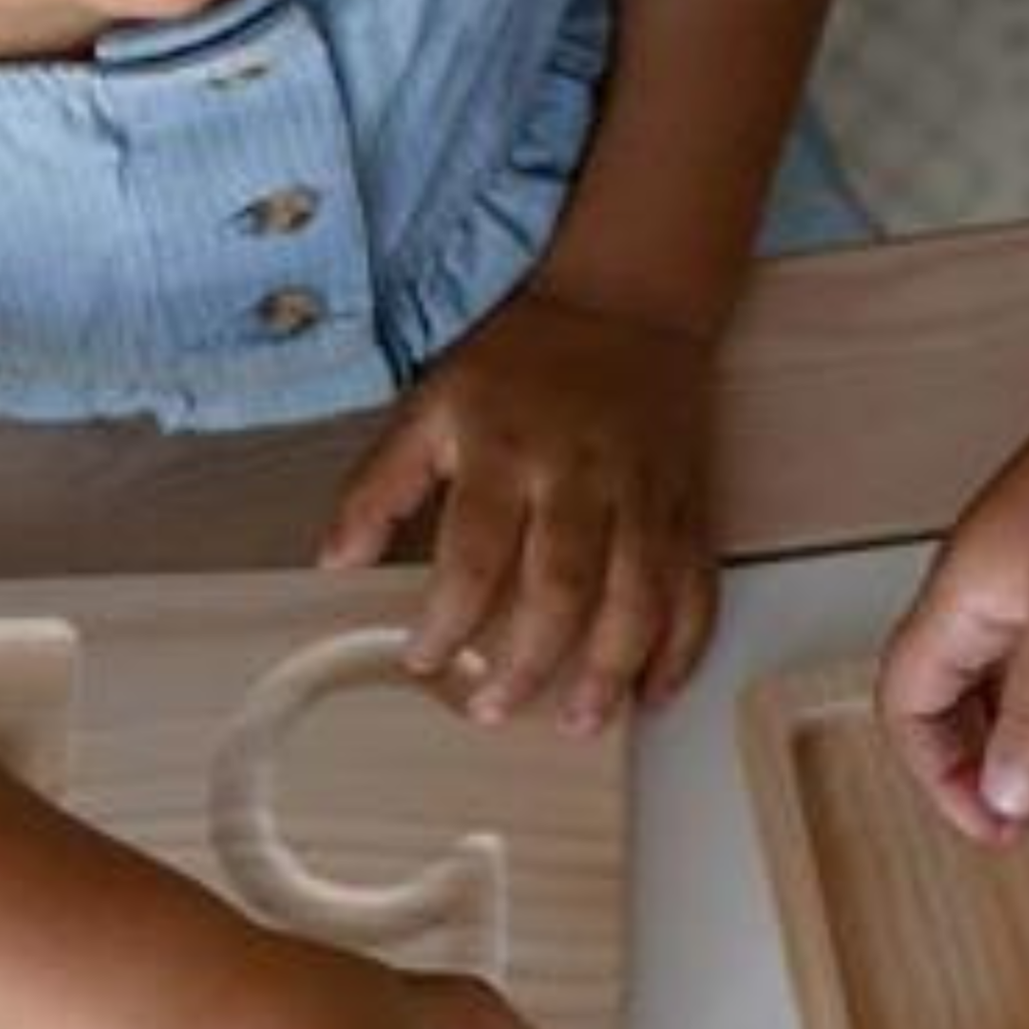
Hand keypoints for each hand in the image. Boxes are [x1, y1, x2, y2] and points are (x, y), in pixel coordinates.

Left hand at [321, 287, 718, 734]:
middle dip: (530, 661)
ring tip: (579, 722)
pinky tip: (655, 693)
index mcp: (505, 449)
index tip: (422, 662)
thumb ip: (381, 485)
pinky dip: (682, 646)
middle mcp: (580, 477)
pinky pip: (695, 587)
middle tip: (493, 711)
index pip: (475, 554)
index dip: (447, 619)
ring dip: (611, 670)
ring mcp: (644, 496)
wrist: (628, 306)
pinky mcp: (689, 507)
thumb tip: (333, 562)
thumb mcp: (431, 405)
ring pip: (638, 597)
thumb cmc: (521, 363)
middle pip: (562, 586)